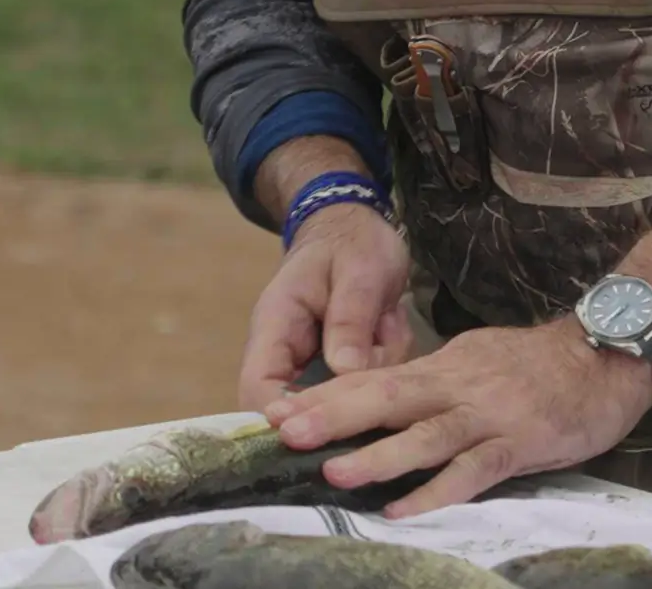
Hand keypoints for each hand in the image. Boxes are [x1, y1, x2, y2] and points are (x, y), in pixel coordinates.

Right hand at [236, 201, 413, 408]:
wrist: (360, 227)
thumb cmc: (352, 242)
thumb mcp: (359, 272)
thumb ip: (350, 320)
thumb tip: (345, 371)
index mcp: (275, 328)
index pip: (258, 387)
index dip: (283, 416)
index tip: (325, 424)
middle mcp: (287, 354)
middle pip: (301, 406)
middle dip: (347, 391)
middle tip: (381, 350)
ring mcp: (314, 363)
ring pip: (341, 397)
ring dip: (374, 369)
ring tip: (388, 321)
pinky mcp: (341, 365)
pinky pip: (363, 382)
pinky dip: (386, 360)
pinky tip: (392, 323)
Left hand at [263, 322, 651, 515]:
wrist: (609, 354)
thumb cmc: (542, 364)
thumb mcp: (480, 360)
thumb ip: (436, 381)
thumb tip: (385, 402)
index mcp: (447, 364)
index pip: (377, 378)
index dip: (327, 395)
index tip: (277, 412)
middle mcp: (460, 384)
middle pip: (389, 397)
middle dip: (334, 415)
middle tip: (284, 433)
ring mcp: (489, 413)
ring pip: (426, 434)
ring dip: (378, 453)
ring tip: (334, 472)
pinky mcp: (520, 441)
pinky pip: (473, 469)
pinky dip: (436, 490)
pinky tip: (404, 508)